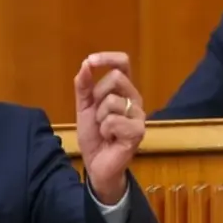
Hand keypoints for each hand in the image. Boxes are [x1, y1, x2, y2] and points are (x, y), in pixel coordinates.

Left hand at [74, 52, 144, 203]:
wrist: (96, 163)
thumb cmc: (94, 135)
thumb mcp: (83, 107)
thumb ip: (83, 86)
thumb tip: (85, 64)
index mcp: (123, 91)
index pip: (123, 64)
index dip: (108, 58)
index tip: (90, 61)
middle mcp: (135, 99)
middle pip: (116, 78)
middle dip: (97, 96)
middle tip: (97, 115)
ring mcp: (139, 116)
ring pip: (112, 101)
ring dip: (100, 117)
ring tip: (105, 130)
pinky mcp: (138, 131)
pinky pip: (113, 120)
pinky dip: (105, 130)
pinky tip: (110, 139)